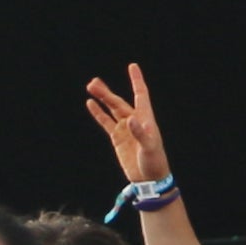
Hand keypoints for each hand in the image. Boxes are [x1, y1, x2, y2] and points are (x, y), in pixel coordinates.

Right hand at [84, 62, 171, 188]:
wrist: (149, 178)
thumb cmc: (154, 162)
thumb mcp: (149, 148)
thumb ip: (140, 133)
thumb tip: (130, 120)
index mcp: (146, 118)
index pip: (141, 94)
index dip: (136, 80)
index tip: (132, 66)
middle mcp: (135, 120)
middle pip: (119, 102)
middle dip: (106, 92)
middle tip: (93, 82)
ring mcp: (125, 128)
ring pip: (111, 109)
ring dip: (102, 98)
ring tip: (91, 86)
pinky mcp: (117, 138)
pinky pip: (106, 122)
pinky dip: (98, 113)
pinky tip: (91, 103)